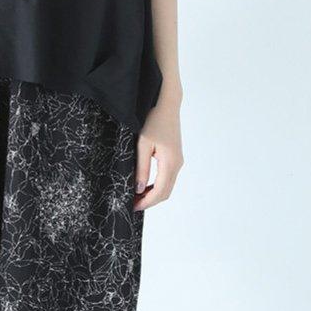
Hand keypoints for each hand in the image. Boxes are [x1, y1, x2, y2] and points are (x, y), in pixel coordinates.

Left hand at [133, 94, 183, 210]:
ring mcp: (178, 160)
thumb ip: (141, 168)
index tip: (132, 207)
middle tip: (132, 204)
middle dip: (150, 201)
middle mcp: (177, 164)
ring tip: (135, 196)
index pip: (160, 191)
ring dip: (153, 194)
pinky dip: (157, 185)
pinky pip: (167, 177)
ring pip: (167, 186)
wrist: (167, 102)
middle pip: (165, 192)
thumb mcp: (142, 144)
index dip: (146, 202)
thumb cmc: (153, 120)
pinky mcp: (175, 156)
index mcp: (170, 162)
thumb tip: (139, 189)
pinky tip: (144, 185)